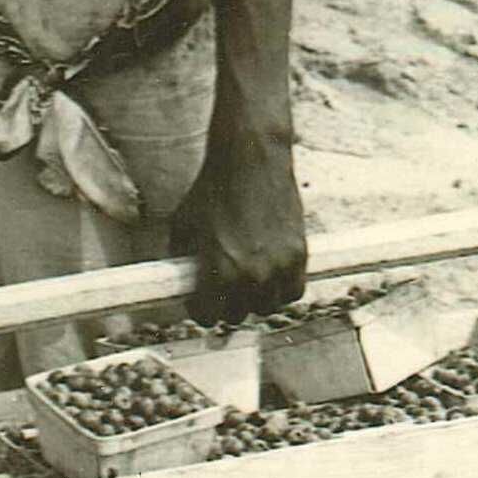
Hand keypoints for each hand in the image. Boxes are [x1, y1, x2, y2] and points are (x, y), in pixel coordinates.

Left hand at [167, 125, 305, 324]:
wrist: (249, 161)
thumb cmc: (212, 190)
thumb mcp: (182, 227)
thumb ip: (181, 261)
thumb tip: (179, 282)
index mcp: (218, 271)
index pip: (207, 316)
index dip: (199, 310)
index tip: (199, 302)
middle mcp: (250, 275)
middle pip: (237, 316)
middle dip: (225, 306)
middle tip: (222, 291)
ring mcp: (278, 267)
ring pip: (267, 307)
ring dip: (255, 300)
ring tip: (247, 283)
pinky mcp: (298, 255)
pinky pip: (293, 291)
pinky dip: (282, 289)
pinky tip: (271, 278)